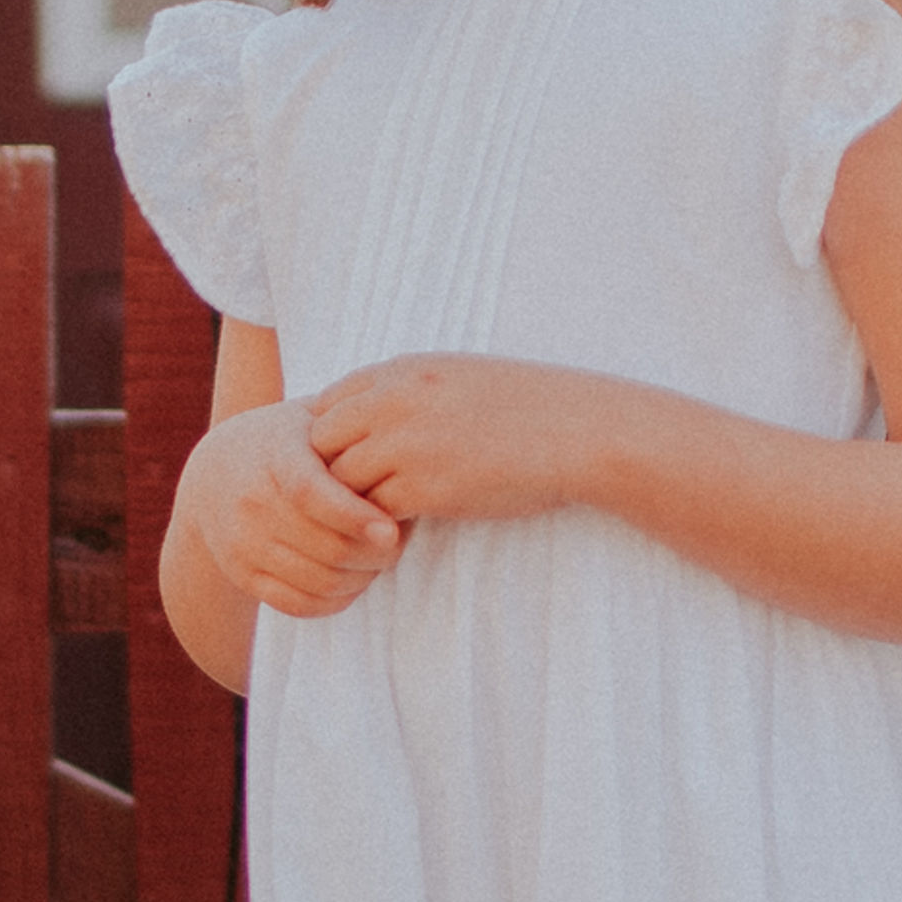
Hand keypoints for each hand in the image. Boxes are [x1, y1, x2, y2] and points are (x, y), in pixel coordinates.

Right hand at [175, 395, 406, 622]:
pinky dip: (335, 601)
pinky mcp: (241, 575)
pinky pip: (298, 604)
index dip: (352, 516)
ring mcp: (242, 543)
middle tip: (398, 542)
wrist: (214, 473)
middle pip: (328, 547)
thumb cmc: (283, 442)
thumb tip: (398, 440)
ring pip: (320, 581)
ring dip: (362, 578)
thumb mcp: (307, 420)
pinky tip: (351, 580)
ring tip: (378, 558)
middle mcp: (251, 503)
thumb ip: (348, 426)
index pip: (309, 493)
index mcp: (275, 456)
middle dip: (377, 553)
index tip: (390, 530)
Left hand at [306, 355, 600, 531]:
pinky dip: (379, 527)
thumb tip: (367, 417)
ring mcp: (408, 444)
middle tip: (355, 499)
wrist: (581, 431)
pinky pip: (372, 513)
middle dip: (331, 473)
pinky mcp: (427, 487)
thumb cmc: (527, 407)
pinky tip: (404, 531)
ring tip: (377, 519)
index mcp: (403, 370)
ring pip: (340, 483)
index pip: (327, 403)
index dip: (334, 438)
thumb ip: (408, 391)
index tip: (354, 461)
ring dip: (353, 505)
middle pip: (319, 443)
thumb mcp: (458, 377)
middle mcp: (396, 400)